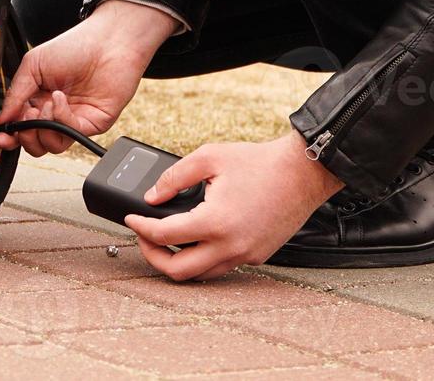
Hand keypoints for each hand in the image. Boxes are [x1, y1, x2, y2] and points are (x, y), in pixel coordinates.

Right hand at [0, 0, 176, 156]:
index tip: (0, 135)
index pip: (19, 127)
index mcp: (37, 99)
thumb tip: (1, 118)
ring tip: (42, 107)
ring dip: (42, 129)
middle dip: (24, 136)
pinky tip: (59, 99)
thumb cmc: (75, 46)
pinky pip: (69, 133)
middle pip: (34, 143)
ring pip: (51, 146)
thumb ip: (14, 93)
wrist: (108, 41)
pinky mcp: (91, 124)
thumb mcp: (33, 64)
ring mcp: (72, 119)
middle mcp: (54, 113)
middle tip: (24, 119)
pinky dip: (60, 118)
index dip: (9, 135)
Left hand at [122, 132, 344, 280]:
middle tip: (144, 237)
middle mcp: (229, 246)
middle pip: (177, 271)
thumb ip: (175, 177)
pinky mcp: (256, 256)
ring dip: (178, 262)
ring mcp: (244, 255)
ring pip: (200, 275)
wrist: (302, 173)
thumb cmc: (259, 163)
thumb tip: (152, 196)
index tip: (131, 218)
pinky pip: (221, 267)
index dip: (140, 226)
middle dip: (152, 256)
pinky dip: (203, 258)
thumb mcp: (209, 157)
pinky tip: (197, 239)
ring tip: (167, 240)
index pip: (163, 235)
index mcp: (214, 222)